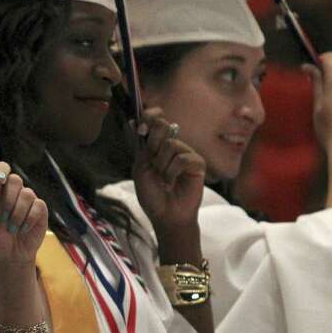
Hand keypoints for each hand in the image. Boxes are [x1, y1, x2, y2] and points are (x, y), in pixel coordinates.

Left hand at [0, 161, 47, 266]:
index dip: (2, 169)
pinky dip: (28, 220)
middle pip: (15, 179)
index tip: (0, 180)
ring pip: (27, 194)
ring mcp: (27, 200)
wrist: (8, 256)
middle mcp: (11, 191)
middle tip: (2, 219)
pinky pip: (38, 206)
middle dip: (8, 200)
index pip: (0, 168)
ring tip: (11, 229)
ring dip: (17, 214)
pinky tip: (23, 230)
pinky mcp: (39, 210)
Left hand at [131, 107, 205, 232]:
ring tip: (163, 179)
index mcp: (157, 145)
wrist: (165, 215)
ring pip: (171, 144)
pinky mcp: (197, 163)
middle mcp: (172, 146)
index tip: (141, 127)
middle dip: (153, 143)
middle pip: (163, 125)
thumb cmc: (152, 195)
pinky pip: (182, 158)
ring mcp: (186, 153)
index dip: (149, 117)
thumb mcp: (140, 169)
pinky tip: (171, 183)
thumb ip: (141, 147)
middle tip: (153, 162)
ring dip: (162, 164)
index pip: (155, 119)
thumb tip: (134, 122)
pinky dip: (172, 172)